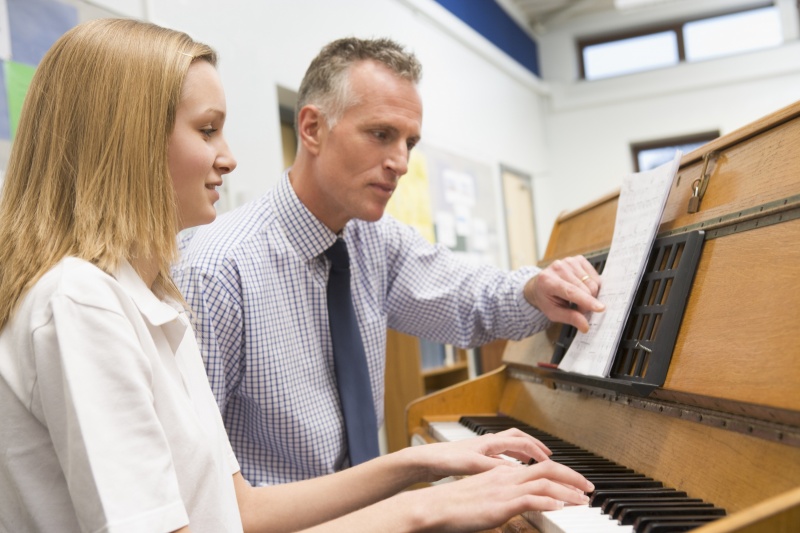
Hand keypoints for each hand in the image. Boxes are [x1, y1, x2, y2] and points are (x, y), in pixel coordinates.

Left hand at [409, 428, 552, 482]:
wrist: (426, 460)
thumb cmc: (446, 459)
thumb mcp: (473, 465)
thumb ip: (495, 468)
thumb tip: (516, 471)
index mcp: (490, 442)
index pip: (522, 442)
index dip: (538, 451)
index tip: (550, 460)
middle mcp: (488, 443)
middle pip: (517, 439)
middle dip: (534, 446)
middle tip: (547, 455)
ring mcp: (481, 449)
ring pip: (508, 447)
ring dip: (522, 452)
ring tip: (532, 462)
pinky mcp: (475, 457)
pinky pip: (499, 456)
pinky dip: (509, 461)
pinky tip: (509, 471)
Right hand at [412, 460, 593, 531]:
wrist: (434, 507)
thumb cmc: (454, 506)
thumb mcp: (483, 498)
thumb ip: (501, 497)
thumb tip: (515, 505)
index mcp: (502, 474)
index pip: (539, 467)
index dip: (561, 473)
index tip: (576, 482)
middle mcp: (506, 477)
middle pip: (548, 469)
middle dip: (573, 477)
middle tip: (589, 488)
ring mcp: (504, 489)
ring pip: (545, 482)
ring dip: (569, 490)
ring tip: (583, 500)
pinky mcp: (500, 504)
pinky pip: (531, 498)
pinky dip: (549, 501)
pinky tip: (560, 506)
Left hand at [523, 255, 603, 332]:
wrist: (540, 285)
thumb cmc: (546, 299)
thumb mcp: (554, 313)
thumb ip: (570, 318)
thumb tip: (585, 326)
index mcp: (548, 281)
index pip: (571, 291)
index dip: (587, 301)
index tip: (600, 308)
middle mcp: (558, 268)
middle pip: (585, 288)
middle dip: (587, 303)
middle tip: (579, 309)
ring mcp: (569, 261)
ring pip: (592, 282)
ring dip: (590, 295)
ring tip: (578, 298)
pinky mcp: (578, 259)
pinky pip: (595, 276)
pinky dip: (593, 286)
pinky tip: (582, 288)